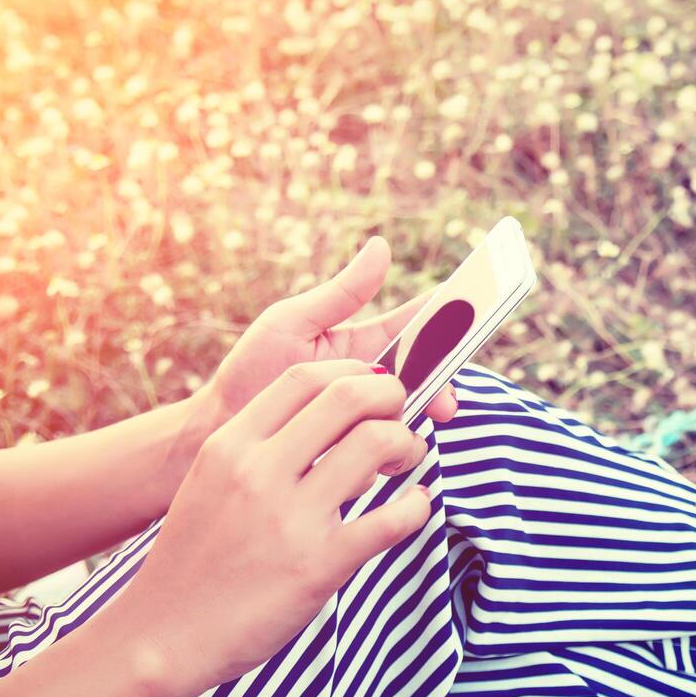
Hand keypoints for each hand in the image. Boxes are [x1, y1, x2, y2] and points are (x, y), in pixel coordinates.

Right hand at [108, 360, 432, 696]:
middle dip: (391, 396)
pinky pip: (392, 518)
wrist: (160, 636)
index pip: (304, 376)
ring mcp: (290, 518)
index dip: (353, 373)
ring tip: (408, 459)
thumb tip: (319, 420)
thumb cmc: (192, 560)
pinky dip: (417, 506)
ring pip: (377, 443)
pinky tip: (416, 507)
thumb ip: (255, 449)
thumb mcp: (210, 483)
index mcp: (230, 446)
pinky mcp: (319, 565)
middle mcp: (259, 472)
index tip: (372, 389)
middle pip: (349, 396)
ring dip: (408, 444)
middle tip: (400, 417)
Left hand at [190, 238, 456, 434]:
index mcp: (366, 343)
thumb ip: (342, 293)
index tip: (478, 312)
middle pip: (429, 374)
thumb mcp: (294, 322)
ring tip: (426, 418)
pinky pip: (390, 447)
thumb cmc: (251, 370)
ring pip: (415, 412)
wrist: (218, 429)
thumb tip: (381, 246)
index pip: (419, 327)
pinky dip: (396, 446)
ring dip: (424, 415)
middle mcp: (374, 379)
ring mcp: (367, 415)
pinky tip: (392, 448)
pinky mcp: (358, 450)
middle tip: (449, 396)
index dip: (450, 320)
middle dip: (445, 381)